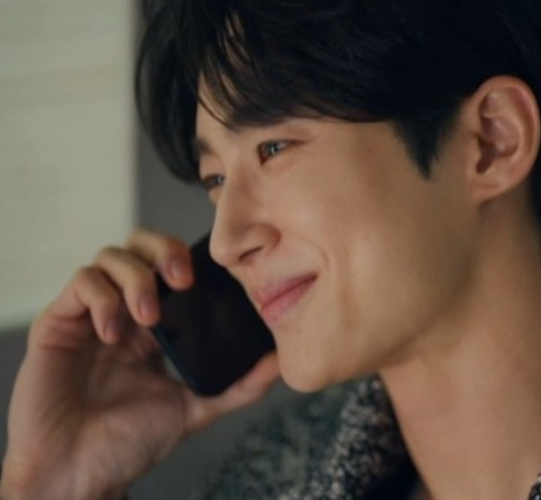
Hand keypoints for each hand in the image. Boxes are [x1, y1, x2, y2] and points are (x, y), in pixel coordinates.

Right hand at [0, 229, 280, 499]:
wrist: (78, 472)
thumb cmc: (128, 442)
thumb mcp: (195, 410)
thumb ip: (238, 387)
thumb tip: (280, 363)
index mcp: (156, 325)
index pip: (172, 267)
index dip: (193, 258)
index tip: (218, 273)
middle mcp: (123, 311)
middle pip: (140, 247)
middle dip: (164, 250)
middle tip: (183, 278)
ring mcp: (90, 315)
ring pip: (110, 257)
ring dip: (136, 278)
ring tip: (149, 316)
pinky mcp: (58, 324)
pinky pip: (80, 284)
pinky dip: (102, 298)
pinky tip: (113, 333)